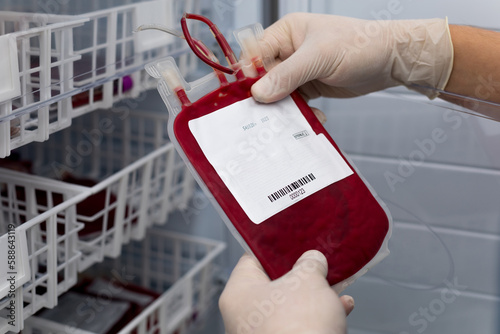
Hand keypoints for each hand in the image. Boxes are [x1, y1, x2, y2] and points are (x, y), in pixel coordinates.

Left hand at [219, 250, 353, 333]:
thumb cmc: (298, 324)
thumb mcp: (308, 280)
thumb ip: (310, 263)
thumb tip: (313, 259)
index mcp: (238, 293)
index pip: (252, 259)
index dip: (276, 247)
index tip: (294, 239)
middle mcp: (244, 315)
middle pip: (274, 283)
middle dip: (303, 273)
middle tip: (319, 262)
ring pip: (290, 306)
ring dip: (316, 295)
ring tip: (337, 286)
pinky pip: (300, 325)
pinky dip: (319, 316)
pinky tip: (343, 307)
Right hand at [251, 13, 452, 102]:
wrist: (390, 60)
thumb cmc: (360, 45)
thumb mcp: (320, 57)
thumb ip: (287, 75)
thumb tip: (258, 92)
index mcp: (286, 33)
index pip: (255, 54)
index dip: (249, 75)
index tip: (249, 96)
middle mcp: (289, 51)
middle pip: (264, 78)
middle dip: (267, 97)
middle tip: (269, 115)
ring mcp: (299, 71)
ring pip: (278, 94)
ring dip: (285, 109)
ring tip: (293, 119)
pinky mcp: (309, 87)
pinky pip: (295, 103)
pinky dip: (300, 113)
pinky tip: (314, 116)